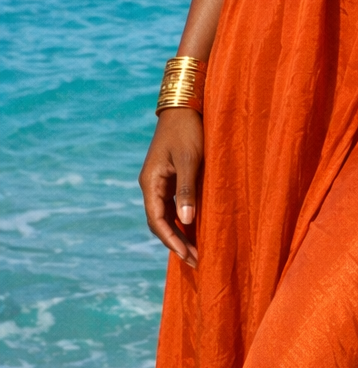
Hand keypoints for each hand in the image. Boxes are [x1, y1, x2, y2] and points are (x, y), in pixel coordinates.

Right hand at [139, 108, 203, 266]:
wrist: (185, 106)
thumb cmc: (188, 130)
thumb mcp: (189, 160)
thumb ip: (187, 189)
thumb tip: (186, 221)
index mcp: (151, 182)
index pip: (157, 220)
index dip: (171, 240)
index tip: (186, 256)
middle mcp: (151, 185)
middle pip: (160, 222)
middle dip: (176, 243)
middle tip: (196, 261)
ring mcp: (159, 182)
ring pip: (166, 216)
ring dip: (180, 234)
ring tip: (197, 252)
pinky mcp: (169, 177)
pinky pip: (172, 205)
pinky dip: (182, 220)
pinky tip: (195, 230)